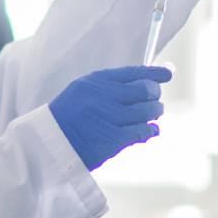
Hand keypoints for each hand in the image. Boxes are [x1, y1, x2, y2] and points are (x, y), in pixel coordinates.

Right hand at [49, 66, 171, 171]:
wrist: (49, 146)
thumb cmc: (68, 119)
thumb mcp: (82, 92)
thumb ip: (110, 87)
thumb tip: (146, 82)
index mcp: (95, 81)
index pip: (133, 72)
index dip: (155, 73)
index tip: (168, 73)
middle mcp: (104, 96)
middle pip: (145, 90)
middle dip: (155, 95)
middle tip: (155, 101)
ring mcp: (109, 117)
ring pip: (148, 111)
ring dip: (155, 114)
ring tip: (153, 116)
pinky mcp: (114, 139)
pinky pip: (143, 131)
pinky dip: (151, 130)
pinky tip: (151, 130)